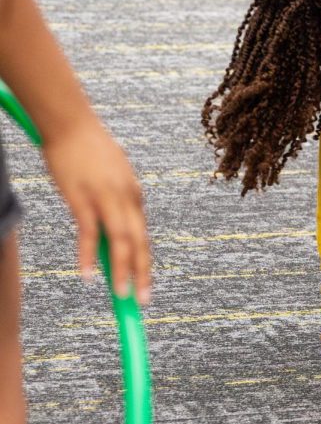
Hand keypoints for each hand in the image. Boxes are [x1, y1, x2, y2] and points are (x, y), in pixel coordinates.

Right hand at [40, 120, 150, 304]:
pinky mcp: (82, 197)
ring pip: (120, 241)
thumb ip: (113, 202)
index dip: (143, 263)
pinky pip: (89, 231)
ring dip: (123, 271)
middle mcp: (126, 198)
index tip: (145, 286)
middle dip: (142, 274)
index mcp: (134, 194)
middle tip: (143, 301)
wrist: (71, 122)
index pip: (142, 236)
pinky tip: (88, 275)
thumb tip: (109, 228)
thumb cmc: (88, 149)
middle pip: (139, 242)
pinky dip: (89, 255)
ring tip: (123, 295)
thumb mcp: (110, 177)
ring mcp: (106, 198)